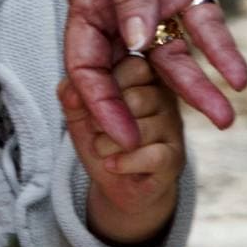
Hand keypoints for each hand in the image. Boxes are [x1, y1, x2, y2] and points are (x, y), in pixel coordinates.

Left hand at [60, 56, 183, 244]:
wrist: (114, 180)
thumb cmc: (98, 136)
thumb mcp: (76, 111)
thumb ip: (70, 93)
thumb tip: (74, 90)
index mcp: (144, 75)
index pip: (133, 65)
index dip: (104, 88)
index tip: (93, 106)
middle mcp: (165, 96)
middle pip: (136, 97)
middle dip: (103, 119)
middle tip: (96, 131)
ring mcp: (173, 126)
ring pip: (141, 128)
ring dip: (108, 143)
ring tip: (103, 149)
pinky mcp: (175, 157)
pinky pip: (152, 155)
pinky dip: (123, 162)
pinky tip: (112, 165)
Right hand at [64, 0, 246, 145]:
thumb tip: (133, 45)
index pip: (85, 57)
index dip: (100, 99)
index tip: (122, 135)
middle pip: (129, 64)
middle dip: (150, 103)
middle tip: (174, 141)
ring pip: (171, 52)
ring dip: (196, 83)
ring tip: (225, 113)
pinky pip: (203, 26)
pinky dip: (220, 51)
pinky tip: (237, 74)